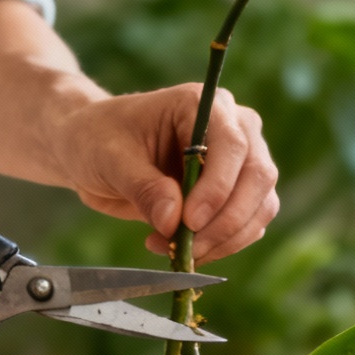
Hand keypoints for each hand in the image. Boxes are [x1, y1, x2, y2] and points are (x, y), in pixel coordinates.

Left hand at [46, 85, 279, 263]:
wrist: (93, 149)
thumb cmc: (99, 139)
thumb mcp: (110, 159)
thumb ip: (143, 187)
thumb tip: (173, 221)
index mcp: (201, 104)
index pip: (232, 144)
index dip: (217, 187)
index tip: (190, 221)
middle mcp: (232, 126)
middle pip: (258, 176)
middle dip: (226, 220)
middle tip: (188, 247)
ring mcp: (240, 160)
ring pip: (261, 205)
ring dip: (226, 239)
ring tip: (178, 251)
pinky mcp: (236, 192)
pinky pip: (248, 225)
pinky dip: (222, 246)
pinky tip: (182, 248)